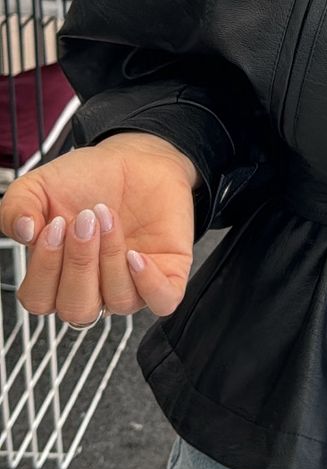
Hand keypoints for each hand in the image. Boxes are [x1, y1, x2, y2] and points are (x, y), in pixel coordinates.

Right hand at [0, 134, 198, 323]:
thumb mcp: (38, 187)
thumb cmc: (85, 180)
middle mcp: (93, 288)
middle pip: (77, 309)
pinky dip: (150, 282)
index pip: (40, 300)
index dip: (44, 269)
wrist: (133, 159)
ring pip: (118, 301)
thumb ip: (17, 208)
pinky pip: (162, 301)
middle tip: (84, 220)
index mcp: (57, 277)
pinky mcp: (167, 274)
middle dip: (79, 263)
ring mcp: (131, 285)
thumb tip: (24, 232)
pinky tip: (137, 253)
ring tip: (107, 216)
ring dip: (110, 257)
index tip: (55, 225)